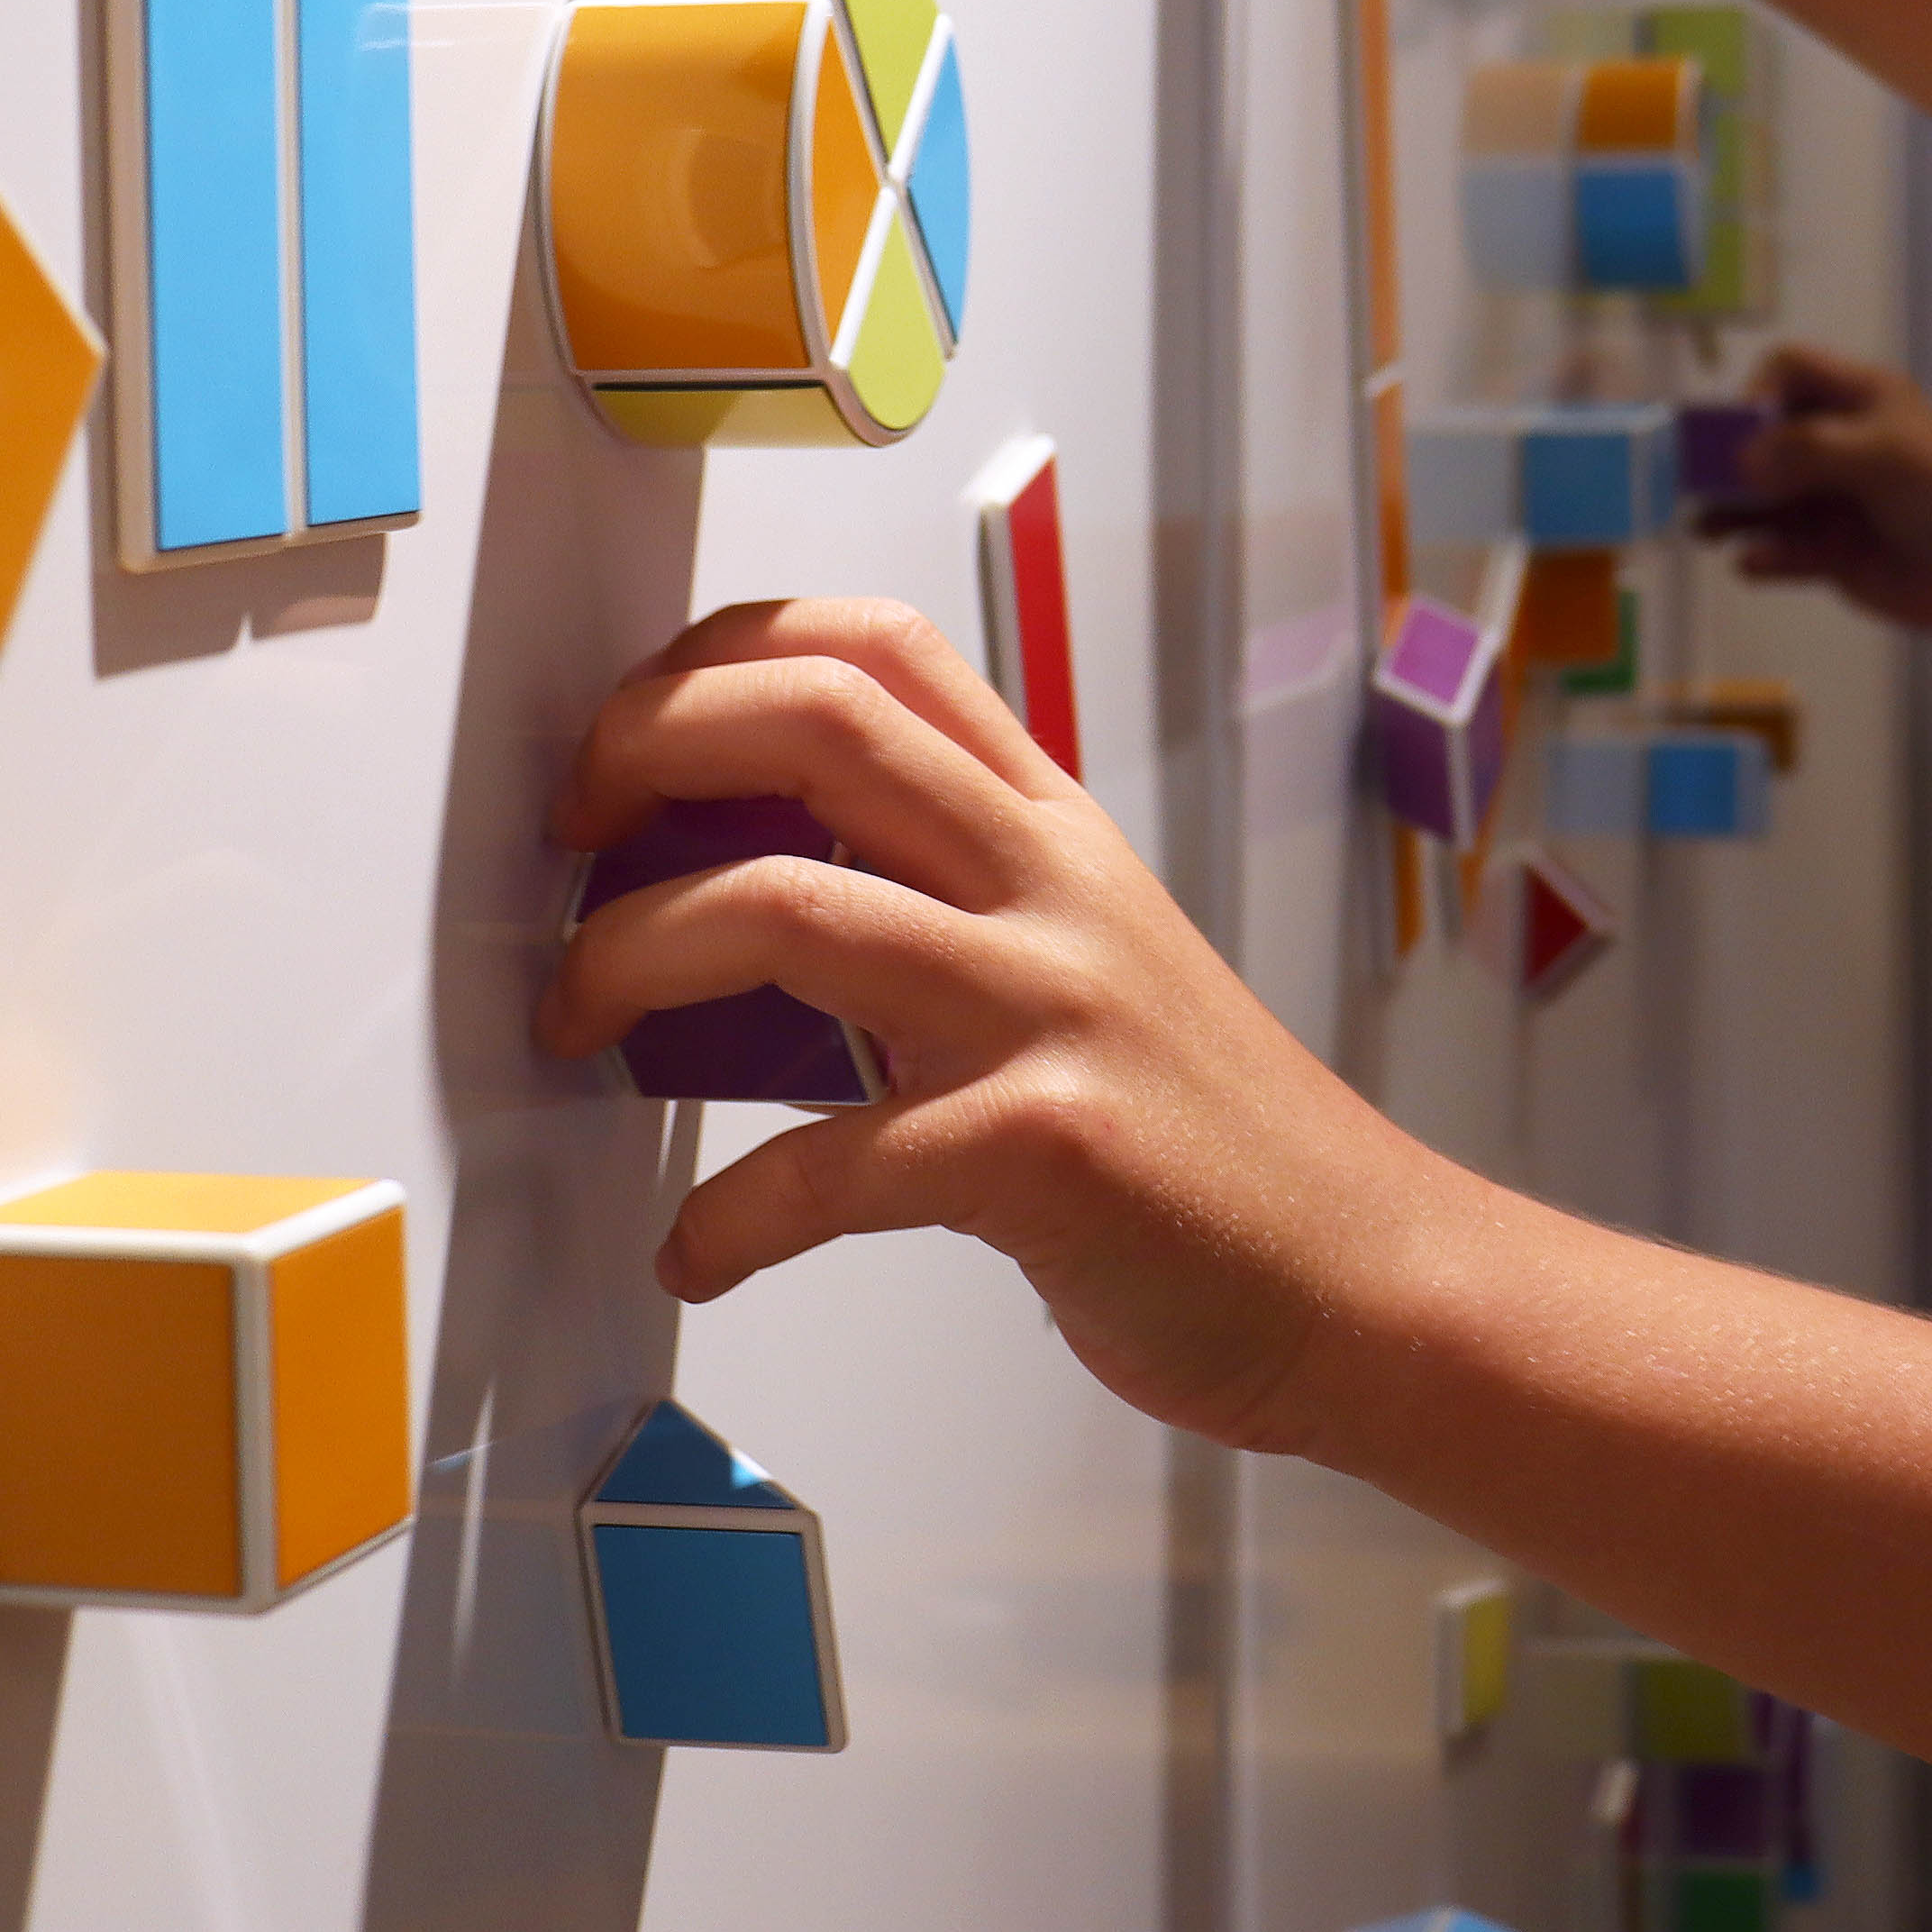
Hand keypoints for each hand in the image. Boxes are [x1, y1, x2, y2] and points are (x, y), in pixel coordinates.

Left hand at [538, 598, 1487, 1457]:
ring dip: (630, 954)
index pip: (880, 652)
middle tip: (566, 838)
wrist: (1365, 1279)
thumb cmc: (1210, 1144)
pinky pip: (829, 1165)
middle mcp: (1052, 892)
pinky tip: (698, 1252)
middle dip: (645, 746)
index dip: (722, 655)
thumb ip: (952, 912)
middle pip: (816, 724)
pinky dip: (729, 1217)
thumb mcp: (1091, 969)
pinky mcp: (1044, 1156)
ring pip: (788, 908)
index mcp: (1055, 836)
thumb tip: (745, 904)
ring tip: (574, 1019)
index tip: (627, 729)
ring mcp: (1052, 1012)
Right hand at [1706, 343, 1931, 647]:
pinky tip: (1754, 563)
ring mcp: (1836, 503)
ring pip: (1764, 499)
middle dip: (1729, 458)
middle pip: (1764, 438)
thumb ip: (1809, 450)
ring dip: (1732, 511)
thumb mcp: (1884, 456)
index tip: (1747, 428)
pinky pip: (1783, 552)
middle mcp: (1841, 446)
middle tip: (1697, 482)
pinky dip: (1763, 557)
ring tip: (1707, 529)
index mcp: (1861, 401)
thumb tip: (1744, 459)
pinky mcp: (1836, 556)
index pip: (1791, 371)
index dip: (1760, 391)